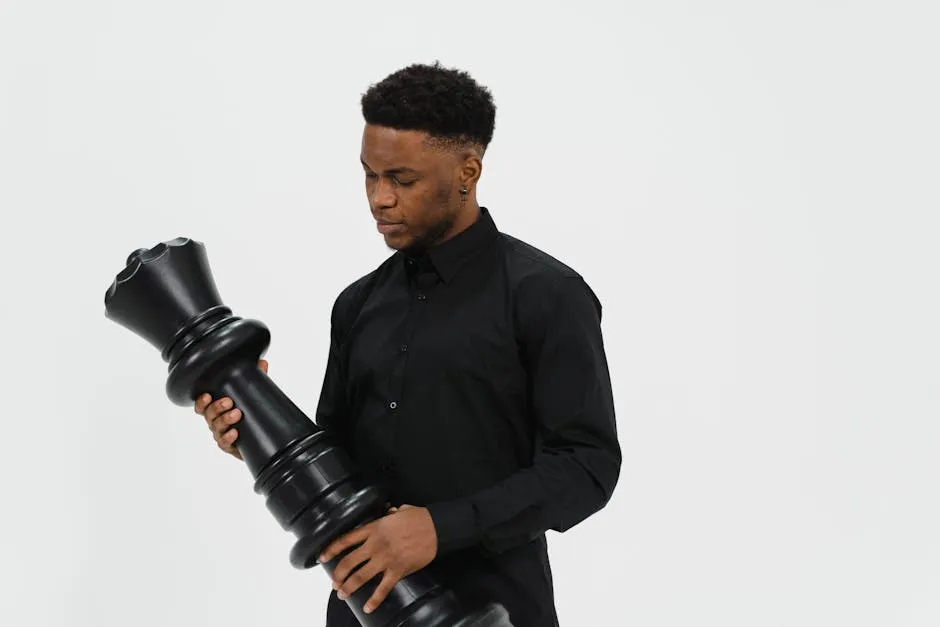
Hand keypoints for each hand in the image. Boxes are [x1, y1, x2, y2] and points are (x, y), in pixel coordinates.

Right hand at [193, 359, 268, 458]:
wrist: (259, 439)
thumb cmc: (249, 415)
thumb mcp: (251, 396)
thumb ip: (255, 379)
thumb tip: (262, 363)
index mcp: (216, 409)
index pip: (202, 405)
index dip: (201, 401)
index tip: (207, 395)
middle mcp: (215, 422)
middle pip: (208, 415)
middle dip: (217, 407)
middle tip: (229, 402)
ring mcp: (221, 434)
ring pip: (216, 428)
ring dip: (225, 420)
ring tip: (237, 414)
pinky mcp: (229, 446)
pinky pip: (224, 443)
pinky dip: (228, 438)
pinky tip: (235, 433)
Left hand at [320, 504, 437, 613]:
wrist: (437, 528)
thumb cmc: (420, 518)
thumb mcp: (400, 510)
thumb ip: (390, 513)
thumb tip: (389, 511)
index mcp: (374, 529)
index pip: (346, 540)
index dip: (331, 549)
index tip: (322, 557)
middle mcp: (375, 545)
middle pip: (348, 562)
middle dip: (338, 575)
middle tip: (334, 583)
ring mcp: (385, 559)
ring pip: (360, 577)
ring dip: (349, 587)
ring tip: (342, 594)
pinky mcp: (398, 570)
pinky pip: (382, 589)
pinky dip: (374, 600)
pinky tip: (367, 607)